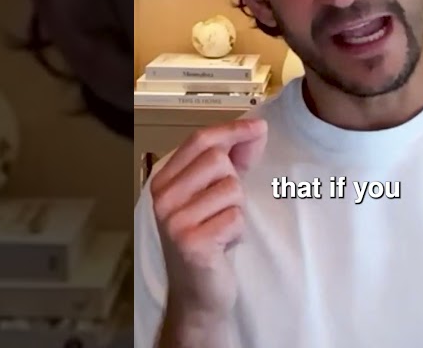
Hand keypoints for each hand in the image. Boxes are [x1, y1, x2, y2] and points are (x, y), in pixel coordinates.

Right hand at [150, 118, 267, 325]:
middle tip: (222, 209)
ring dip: (237, 209)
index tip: (259, 127)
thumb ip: (233, 159)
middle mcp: (163, 198)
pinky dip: (237, 230)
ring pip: (231, 188)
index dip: (232, 130)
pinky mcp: (191, 242)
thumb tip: (257, 129)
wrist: (197, 294)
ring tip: (221, 228)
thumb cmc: (208, 240)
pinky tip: (223, 245)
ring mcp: (174, 221)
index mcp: (164, 180)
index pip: (199, 140)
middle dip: (233, 181)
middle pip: (217, 160)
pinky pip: (235, 217)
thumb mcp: (215, 193)